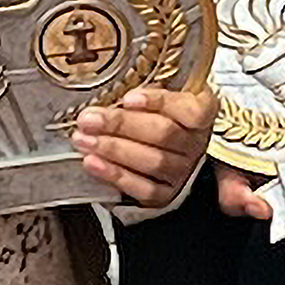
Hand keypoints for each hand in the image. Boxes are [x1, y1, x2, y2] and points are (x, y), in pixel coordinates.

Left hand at [69, 82, 216, 213]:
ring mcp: (182, 170)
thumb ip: (146, 93)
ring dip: (113, 149)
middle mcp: (195, 143)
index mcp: (201, 112)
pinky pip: (143, 188)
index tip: (127, 99)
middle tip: (89, 119)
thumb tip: (111, 90)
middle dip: (121, 125)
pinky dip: (115, 175)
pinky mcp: (166, 194)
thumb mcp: (160, 96)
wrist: (168, 151)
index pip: (190, 109)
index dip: (159, 102)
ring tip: (84, 140)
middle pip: (163, 133)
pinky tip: (93, 163)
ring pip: (152, 161)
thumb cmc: (160, 115)